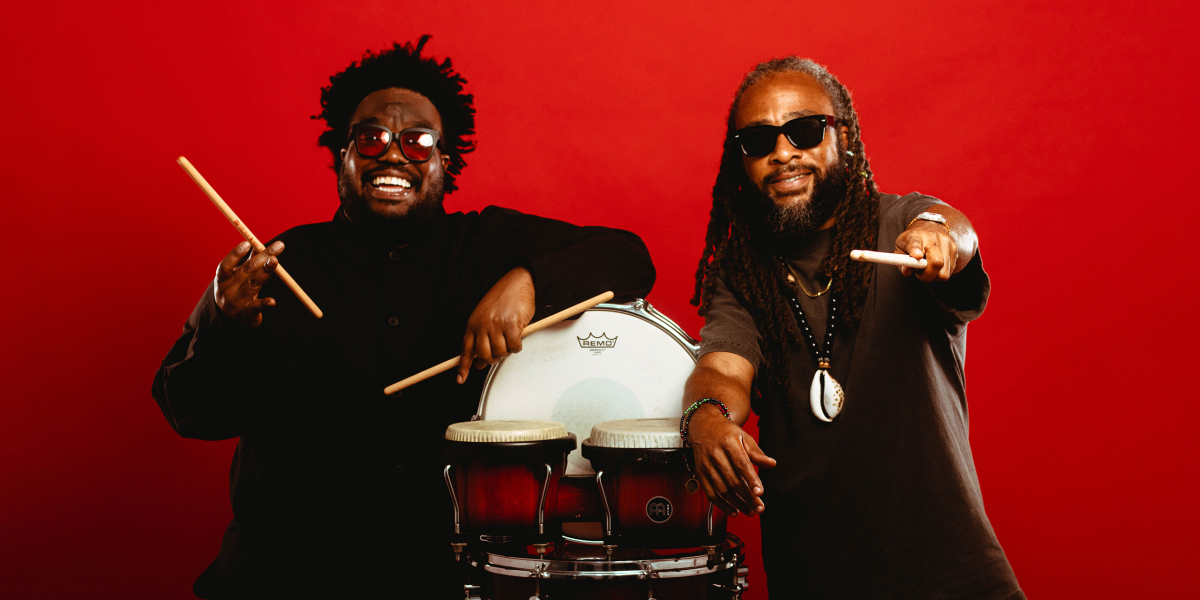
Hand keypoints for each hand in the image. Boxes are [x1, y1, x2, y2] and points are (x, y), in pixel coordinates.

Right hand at [214, 240, 282, 327]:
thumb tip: (259, 243)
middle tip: (279, 246)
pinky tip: (272, 301)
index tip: (248, 242)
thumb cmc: (236, 291)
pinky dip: (265, 303)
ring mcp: (236, 303)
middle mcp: (227, 291)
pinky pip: (257, 307)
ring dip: (265, 272)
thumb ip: (247, 262)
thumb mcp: (237, 277)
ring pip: (253, 285)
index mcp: (222, 279)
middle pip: (246, 271)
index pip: (226, 265)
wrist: (232, 320)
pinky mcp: (247, 314)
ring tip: (275, 261)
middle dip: (263, 257)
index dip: (235, 254)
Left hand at [457, 267, 535, 383]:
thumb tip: (479, 360)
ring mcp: (497, 325)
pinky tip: (518, 337)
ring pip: (500, 353)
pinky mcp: (512, 325)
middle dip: (493, 360)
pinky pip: (514, 347)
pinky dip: (517, 346)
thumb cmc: (503, 297)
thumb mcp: (485, 316)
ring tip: (510, 341)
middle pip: (484, 356)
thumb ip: (481, 336)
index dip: (463, 366)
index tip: (461, 378)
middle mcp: (483, 325)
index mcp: (473, 323)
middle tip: (499, 355)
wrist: (517, 281)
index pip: (465, 349)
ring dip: (507, 352)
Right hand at [688, 404, 776, 516]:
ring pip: (722, 489)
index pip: (741, 464)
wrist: (703, 426)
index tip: (760, 493)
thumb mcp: (744, 436)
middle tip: (759, 508)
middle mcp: (715, 454)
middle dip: (747, 497)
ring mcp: (706, 465)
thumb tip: (771, 464)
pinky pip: (710, 493)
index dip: (751, 479)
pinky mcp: (700, 473)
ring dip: (737, 504)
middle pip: (732, 480)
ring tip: (750, 511)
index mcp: (728, 443)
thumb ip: (757, 453)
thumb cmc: (725, 432)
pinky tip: (733, 511)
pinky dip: (722, 505)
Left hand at [895, 220, 957, 281]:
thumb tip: (908, 271)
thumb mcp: (900, 247)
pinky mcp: (955, 249)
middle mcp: (933, 238)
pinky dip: (940, 272)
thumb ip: (901, 261)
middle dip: (927, 275)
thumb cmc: (912, 240)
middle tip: (919, 273)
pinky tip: (934, 265)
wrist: (930, 225)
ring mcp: (947, 243)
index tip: (916, 256)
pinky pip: (949, 270)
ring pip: (944, 272)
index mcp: (915, 236)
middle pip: (937, 262)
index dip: (916, 250)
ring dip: (934, 275)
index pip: (915, 243)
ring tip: (927, 268)